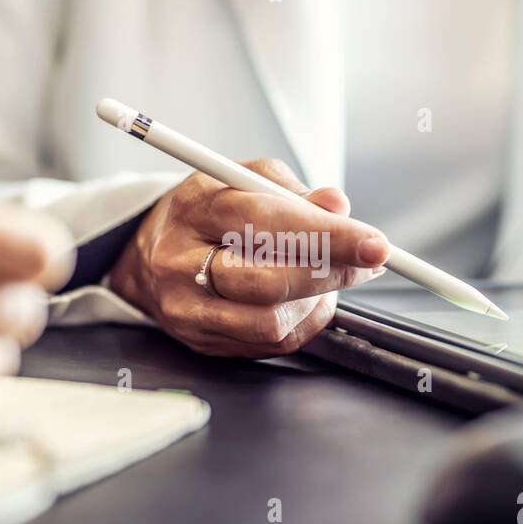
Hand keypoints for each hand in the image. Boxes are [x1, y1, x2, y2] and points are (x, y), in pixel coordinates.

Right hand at [108, 158, 388, 356]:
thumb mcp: (244, 180)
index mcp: (196, 207)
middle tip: (368, 263)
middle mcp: (182, 261)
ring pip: (270, 321)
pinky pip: (269, 343)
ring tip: (330, 277)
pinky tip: (309, 300)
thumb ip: (292, 190)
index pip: (266, 223)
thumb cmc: (208, 213)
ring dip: (317, 301)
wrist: (148, 254)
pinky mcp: (199, 340)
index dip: (327, 237)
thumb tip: (337, 206)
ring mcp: (186, 308)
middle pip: (268, 281)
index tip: (374, 244)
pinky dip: (303, 322)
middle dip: (332, 273)